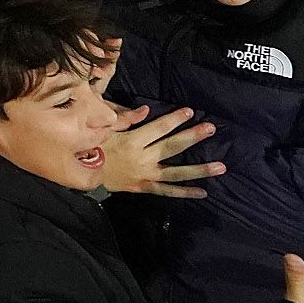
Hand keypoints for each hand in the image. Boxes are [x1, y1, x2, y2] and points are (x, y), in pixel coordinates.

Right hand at [96, 105, 225, 197]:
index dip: (174, 119)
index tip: (190, 111)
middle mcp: (142, 158)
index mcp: (132, 141)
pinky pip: (166, 191)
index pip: (157, 128)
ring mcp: (145, 175)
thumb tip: (145, 110)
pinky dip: (184, 192)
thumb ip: (122, 118)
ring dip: (199, 170)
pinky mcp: (143, 187)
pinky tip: (203, 191)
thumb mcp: (102, 128)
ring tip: (221, 166)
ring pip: (175, 173)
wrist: (83, 173)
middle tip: (211, 129)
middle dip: (192, 137)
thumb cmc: (90, 146)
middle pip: (171, 147)